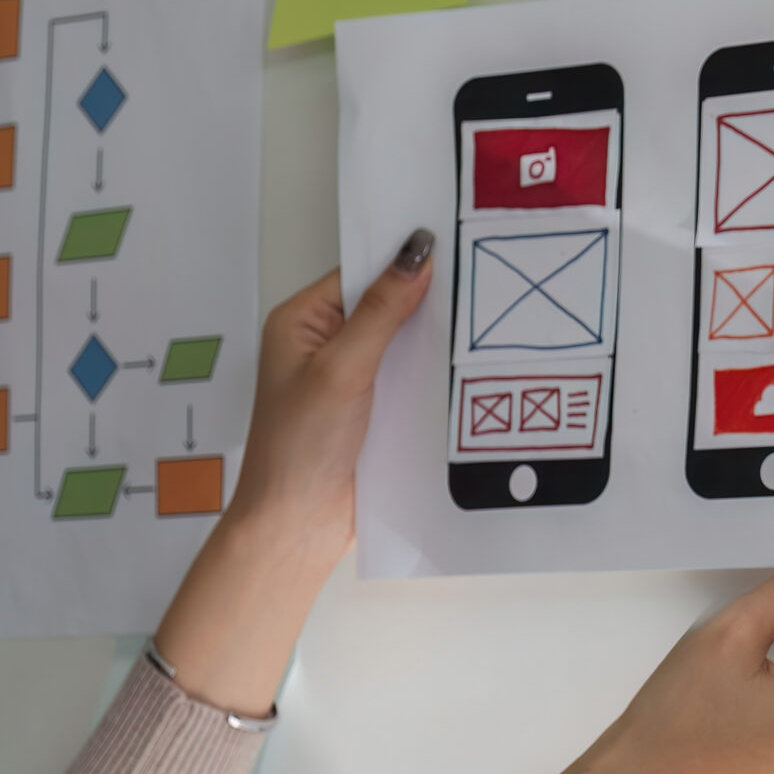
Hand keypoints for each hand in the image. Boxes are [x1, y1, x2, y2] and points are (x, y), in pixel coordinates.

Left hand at [151, 231, 436, 712]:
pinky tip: (458, 372)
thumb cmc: (298, 448)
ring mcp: (350, 378)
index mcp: (300, 322)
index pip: (360, 274)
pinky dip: (431, 374)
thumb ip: (382, 312)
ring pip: (402, 343)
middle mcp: (323, 345)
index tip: (449, 251)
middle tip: (473, 287)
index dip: (402, 263)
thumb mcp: (342, 369)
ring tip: (474, 330)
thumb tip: (415, 255)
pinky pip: (409, 377)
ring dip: (431, 342)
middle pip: (385, 306)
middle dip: (424, 302)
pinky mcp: (373, 408)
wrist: (299, 523)